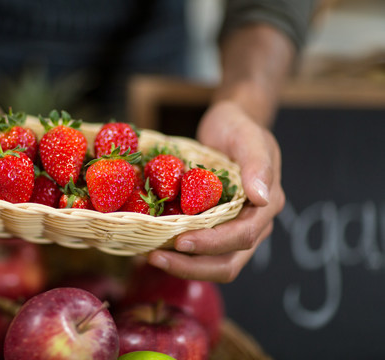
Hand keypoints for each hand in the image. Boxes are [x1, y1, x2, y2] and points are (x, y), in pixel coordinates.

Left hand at [147, 100, 284, 281]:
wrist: (227, 126)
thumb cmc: (237, 128)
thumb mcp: (247, 135)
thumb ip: (258, 163)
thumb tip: (262, 198)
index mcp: (266, 205)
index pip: (243, 236)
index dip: (212, 244)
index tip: (180, 242)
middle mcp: (255, 224)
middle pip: (228, 262)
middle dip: (192, 266)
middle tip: (156, 257)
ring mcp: (235, 230)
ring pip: (214, 265)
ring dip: (184, 267)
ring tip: (152, 257)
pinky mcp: (217, 229)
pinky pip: (202, 253)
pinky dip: (180, 257)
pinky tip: (155, 249)